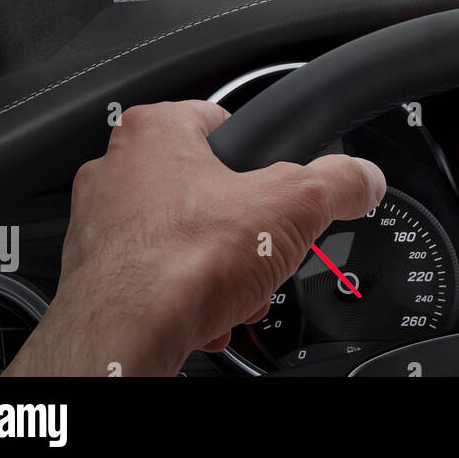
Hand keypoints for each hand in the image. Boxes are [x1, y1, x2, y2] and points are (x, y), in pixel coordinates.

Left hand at [5, 101, 385, 376]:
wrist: (125, 336)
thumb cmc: (179, 262)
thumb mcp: (296, 205)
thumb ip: (339, 182)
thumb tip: (363, 179)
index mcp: (155, 131)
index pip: (223, 121)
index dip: (261, 157)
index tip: (278, 184)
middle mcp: (117, 170)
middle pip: (209, 188)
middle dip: (244, 228)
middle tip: (263, 248)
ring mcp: (99, 224)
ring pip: (183, 238)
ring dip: (219, 266)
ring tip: (237, 288)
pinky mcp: (95, 275)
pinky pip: (157, 277)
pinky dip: (186, 295)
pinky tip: (207, 312)